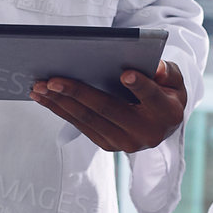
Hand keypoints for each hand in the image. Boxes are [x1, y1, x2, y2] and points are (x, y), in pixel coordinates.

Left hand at [30, 60, 187, 151]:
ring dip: (59, 102)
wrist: (162, 122)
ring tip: (38, 87)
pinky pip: (80, 126)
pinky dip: (59, 109)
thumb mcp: (174, 79)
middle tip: (52, 79)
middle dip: (77, 93)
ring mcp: (125, 142)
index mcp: (167, 113)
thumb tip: (153, 67)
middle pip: (108, 109)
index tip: (125, 74)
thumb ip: (167, 72)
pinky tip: (43, 97)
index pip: (152, 97)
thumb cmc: (165, 91)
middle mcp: (146, 133)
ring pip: (88, 119)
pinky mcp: (108, 145)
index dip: (139, 86)